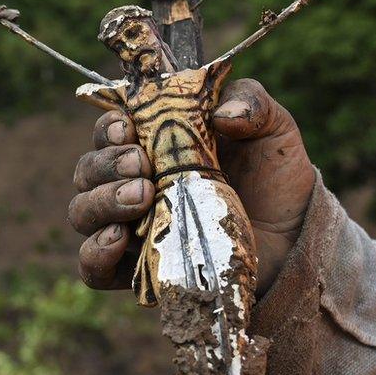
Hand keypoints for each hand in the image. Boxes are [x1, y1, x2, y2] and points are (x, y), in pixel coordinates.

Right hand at [70, 79, 314, 293]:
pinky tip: (118, 241)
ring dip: (100, 202)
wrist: (294, 240)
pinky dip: (94, 253)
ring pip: (82, 212)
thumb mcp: (272, 130)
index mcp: (152, 145)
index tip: (128, 128)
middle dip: (106, 164)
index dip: (108, 127)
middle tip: (142, 165)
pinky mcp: (138, 271)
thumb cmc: (273, 179)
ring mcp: (130, 229)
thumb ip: (252, 103)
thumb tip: (221, 113)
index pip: (109, 131)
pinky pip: (93, 269)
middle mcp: (131, 184)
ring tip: (142, 198)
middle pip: (87, 170)